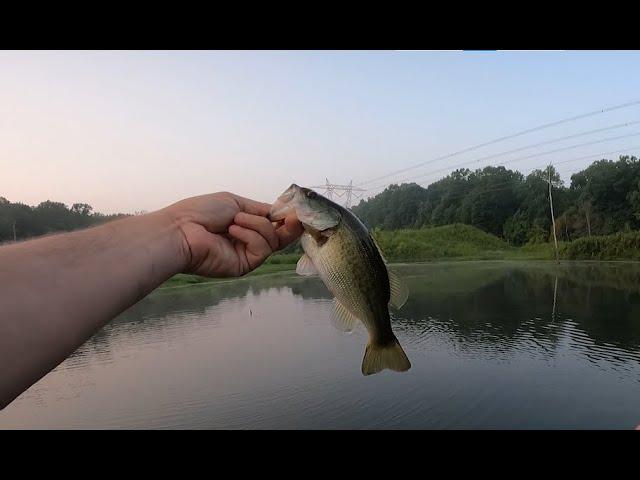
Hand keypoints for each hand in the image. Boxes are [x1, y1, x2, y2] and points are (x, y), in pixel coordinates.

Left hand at [162, 192, 301, 277]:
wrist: (181, 230)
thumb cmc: (201, 212)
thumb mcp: (235, 202)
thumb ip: (260, 210)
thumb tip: (282, 213)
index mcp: (244, 225)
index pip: (273, 224)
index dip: (286, 217)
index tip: (297, 209)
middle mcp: (247, 242)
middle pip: (280, 237)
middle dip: (289, 226)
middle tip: (296, 217)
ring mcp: (246, 255)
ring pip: (272, 240)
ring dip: (257, 225)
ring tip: (235, 220)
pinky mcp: (244, 266)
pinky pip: (261, 249)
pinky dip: (250, 236)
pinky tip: (233, 230)